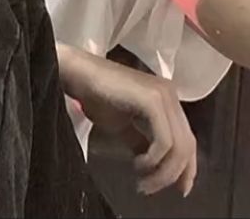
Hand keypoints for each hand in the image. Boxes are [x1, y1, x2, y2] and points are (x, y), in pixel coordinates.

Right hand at [59, 45, 196, 196]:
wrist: (78, 75)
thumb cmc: (94, 96)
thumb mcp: (122, 125)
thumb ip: (141, 142)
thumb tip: (154, 166)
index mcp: (166, 99)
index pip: (187, 139)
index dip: (187, 168)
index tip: (180, 190)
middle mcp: (170, 95)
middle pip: (187, 145)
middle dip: (173, 174)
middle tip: (151, 189)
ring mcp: (163, 96)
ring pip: (178, 146)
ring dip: (162, 172)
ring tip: (142, 182)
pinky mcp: (153, 100)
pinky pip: (164, 140)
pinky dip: (154, 159)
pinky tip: (138, 164)